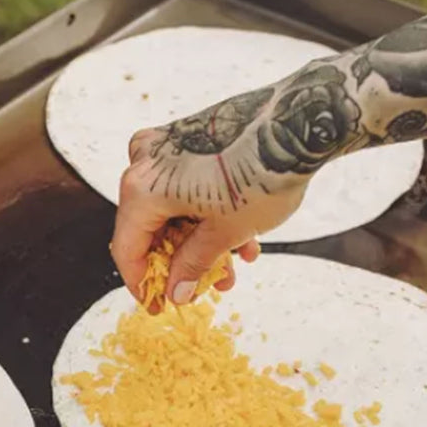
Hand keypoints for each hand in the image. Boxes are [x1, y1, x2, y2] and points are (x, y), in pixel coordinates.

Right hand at [110, 123, 308, 305]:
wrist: (299, 123)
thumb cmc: (261, 174)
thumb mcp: (225, 233)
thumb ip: (193, 265)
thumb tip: (176, 290)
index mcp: (143, 188)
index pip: (127, 248)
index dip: (142, 283)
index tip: (156, 304)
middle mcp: (147, 161)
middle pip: (151, 228)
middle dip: (181, 263)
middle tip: (203, 287)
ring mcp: (168, 145)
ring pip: (173, 210)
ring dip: (201, 243)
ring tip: (233, 267)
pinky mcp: (190, 137)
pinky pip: (187, 187)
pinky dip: (208, 215)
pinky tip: (243, 238)